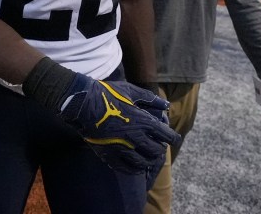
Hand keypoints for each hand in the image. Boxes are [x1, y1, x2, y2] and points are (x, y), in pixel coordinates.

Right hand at [59, 73, 179, 177]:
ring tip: (149, 158)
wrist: (85, 104)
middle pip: (156, 151)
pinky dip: (134, 170)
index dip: (173, 138)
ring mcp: (123, 149)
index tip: (175, 139)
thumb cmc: (110, 94)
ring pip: (143, 163)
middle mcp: (136, 137)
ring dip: (149, 161)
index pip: (165, 135)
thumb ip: (151, 99)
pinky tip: (135, 167)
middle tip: (159, 146)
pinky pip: (125, 169)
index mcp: (144, 121)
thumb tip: (166, 105)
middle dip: (160, 149)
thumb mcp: (132, 91)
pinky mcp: (110, 155)